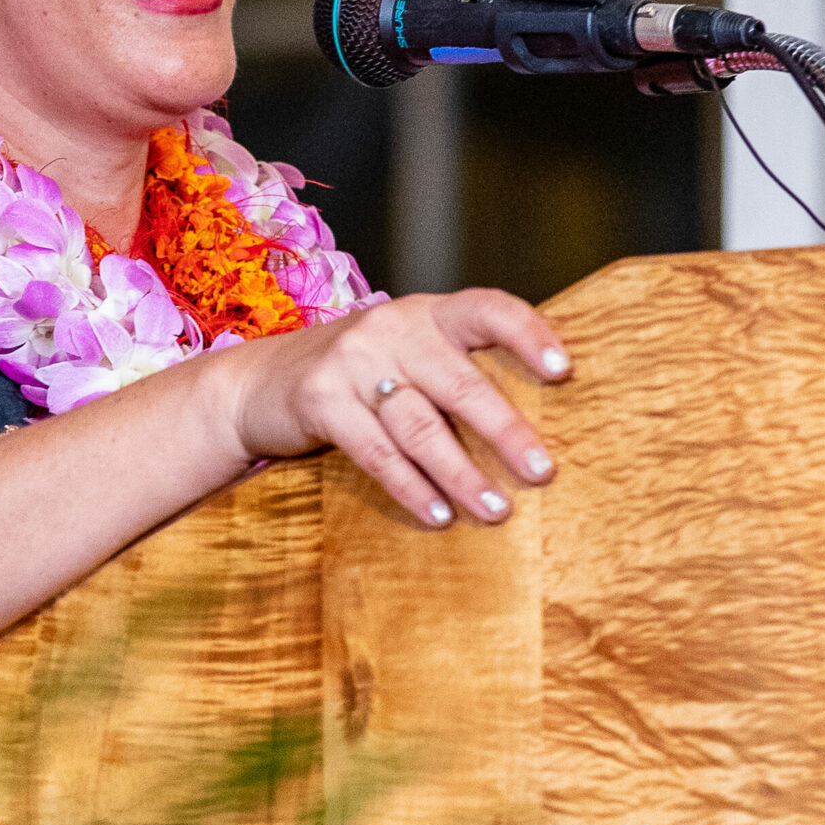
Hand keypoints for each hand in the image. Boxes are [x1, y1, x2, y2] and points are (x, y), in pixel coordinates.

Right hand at [211, 290, 569, 526]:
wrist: (259, 382)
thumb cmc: (357, 374)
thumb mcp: (405, 354)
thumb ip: (455, 370)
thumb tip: (537, 425)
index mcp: (427, 313)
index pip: (488, 309)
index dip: (529, 334)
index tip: (564, 370)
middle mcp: (392, 327)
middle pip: (460, 383)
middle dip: (505, 431)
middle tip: (543, 471)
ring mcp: (352, 361)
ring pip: (421, 426)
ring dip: (462, 474)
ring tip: (497, 510)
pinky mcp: (320, 400)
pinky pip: (376, 452)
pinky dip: (411, 487)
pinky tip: (438, 514)